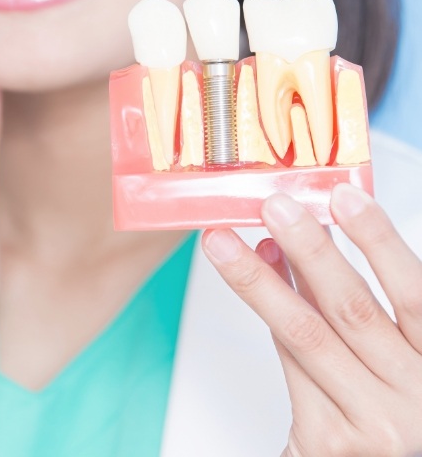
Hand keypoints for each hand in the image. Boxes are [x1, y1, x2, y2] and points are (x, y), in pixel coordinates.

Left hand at [202, 184, 421, 456]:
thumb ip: (355, 298)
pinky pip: (290, 363)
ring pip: (305, 334)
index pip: (414, 294)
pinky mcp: (328, 441)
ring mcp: (373, 424)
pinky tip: (252, 279)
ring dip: (260, 281)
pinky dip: (268, 315)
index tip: (343, 196)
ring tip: (224, 243)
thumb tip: (306, 238)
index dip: (379, 240)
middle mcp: (415, 397)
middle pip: (351, 309)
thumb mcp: (395, 349)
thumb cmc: (390, 401)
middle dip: (308, 250)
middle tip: (274, 207)